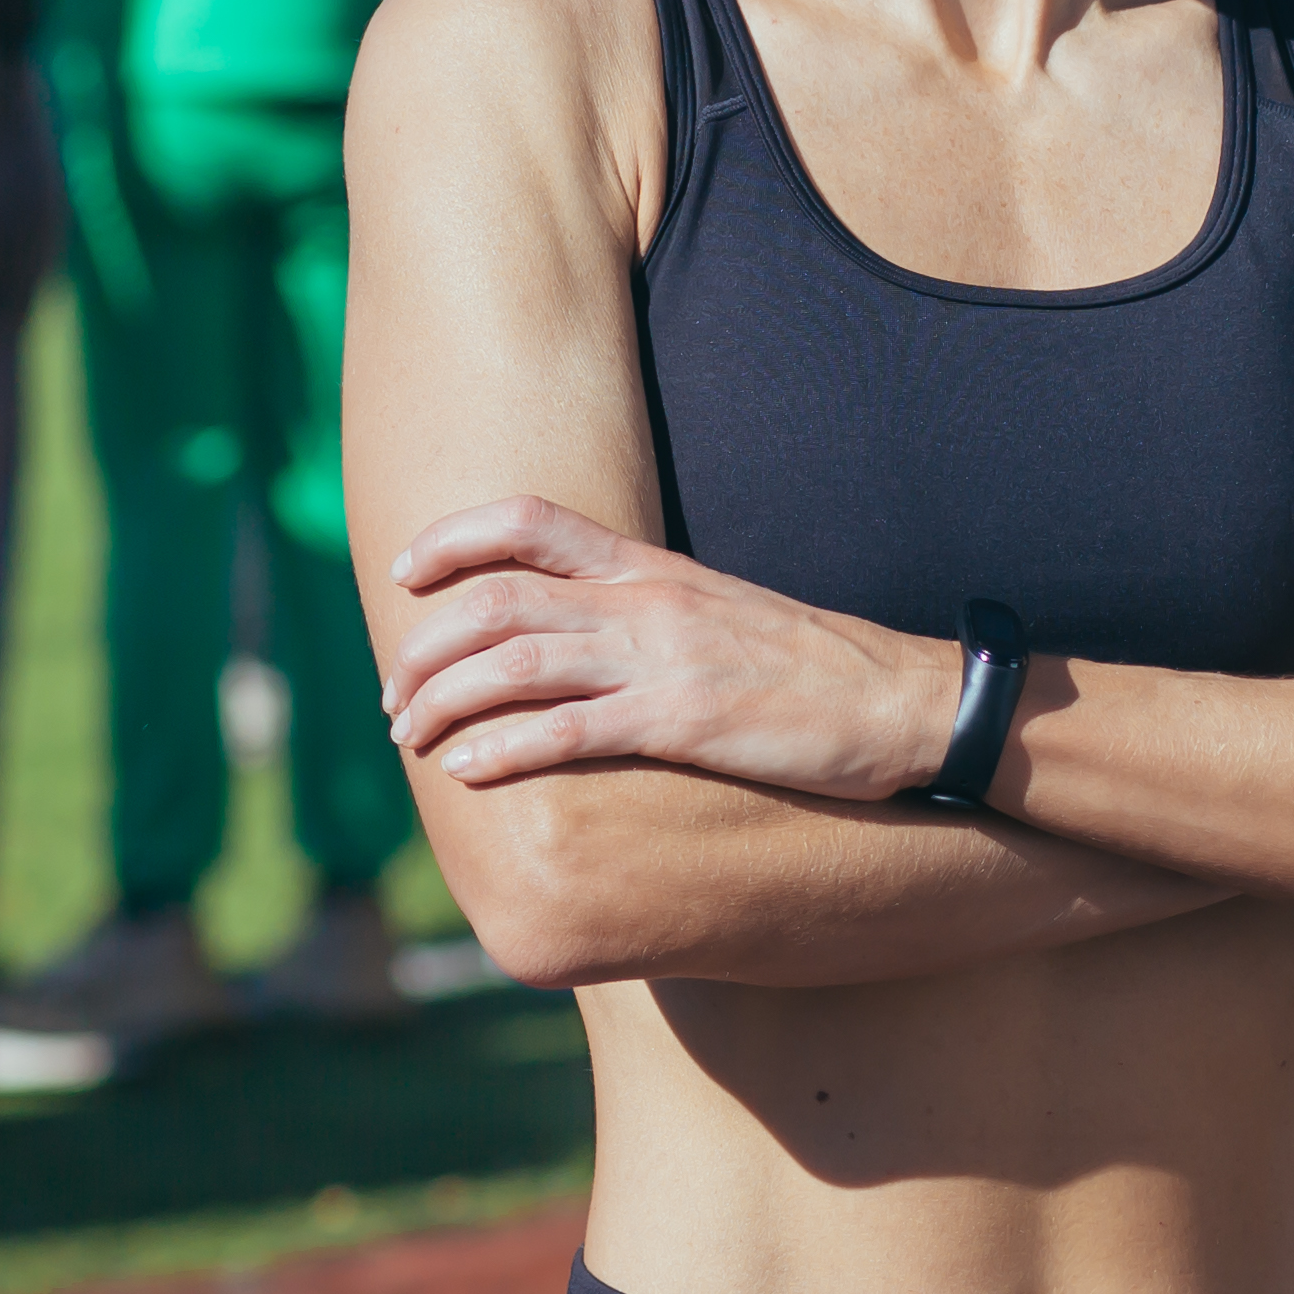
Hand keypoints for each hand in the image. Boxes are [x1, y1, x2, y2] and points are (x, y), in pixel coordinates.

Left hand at [382, 498, 956, 802]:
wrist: (900, 700)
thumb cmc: (809, 666)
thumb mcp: (715, 611)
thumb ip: (644, 610)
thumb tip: (577, 634)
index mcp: (650, 567)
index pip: (529, 521)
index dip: (452, 540)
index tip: (403, 574)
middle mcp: (644, 602)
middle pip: (497, 601)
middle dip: (425, 647)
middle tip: (394, 695)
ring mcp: (661, 660)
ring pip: (515, 664)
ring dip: (445, 701)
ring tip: (409, 736)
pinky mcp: (682, 724)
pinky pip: (569, 731)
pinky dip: (503, 749)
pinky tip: (467, 771)